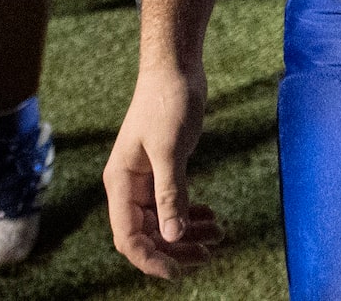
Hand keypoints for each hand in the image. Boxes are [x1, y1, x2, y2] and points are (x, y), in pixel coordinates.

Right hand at [106, 61, 224, 277]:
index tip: (179, 271)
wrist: (176, 69)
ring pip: (162, 222)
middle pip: (147, 234)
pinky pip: (173, 204)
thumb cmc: (168, 102)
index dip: (151, 259)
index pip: (128, 237)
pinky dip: (191, 215)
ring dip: (187, 234)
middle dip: (176, 250)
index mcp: (121, 183)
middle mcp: (129, 185)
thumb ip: (170, 193)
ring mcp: (145, 179)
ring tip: (219, 236)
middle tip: (208, 256)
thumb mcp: (170, 149)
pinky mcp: (163, 170)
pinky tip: (211, 218)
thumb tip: (173, 236)